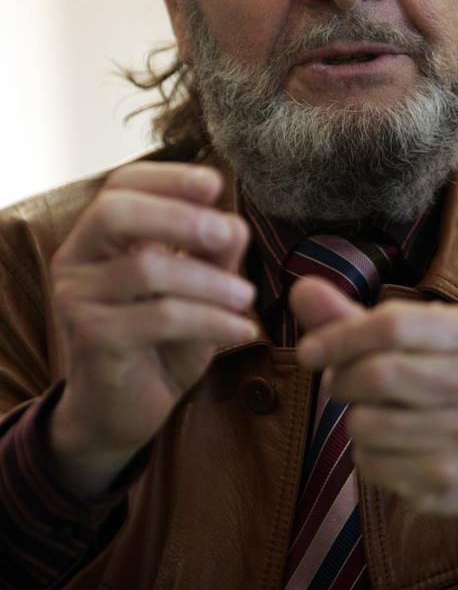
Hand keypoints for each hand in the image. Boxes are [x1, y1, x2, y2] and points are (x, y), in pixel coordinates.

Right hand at [49, 162, 256, 496]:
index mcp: (99, 237)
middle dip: (179, 215)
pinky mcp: (92, 338)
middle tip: (229, 233)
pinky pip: (159, 317)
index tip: (216, 185)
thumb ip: (211, 253)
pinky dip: (211, 320)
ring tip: (247, 297)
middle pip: (115, 212)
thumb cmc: (161, 340)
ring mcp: (78, 298)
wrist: (124, 410)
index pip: (123, 186)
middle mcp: (77, 259)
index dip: (169, 178)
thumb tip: (235, 224)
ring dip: (210, 280)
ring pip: (147, 268)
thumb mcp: (195, 288)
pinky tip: (243, 331)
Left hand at [291, 277, 457, 528]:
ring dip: (353, 418)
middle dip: (343, 379)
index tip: (306, 351)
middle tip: (340, 382)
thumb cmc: (440, 373)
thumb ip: (350, 315)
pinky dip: (364, 453)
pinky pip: (369, 463)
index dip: (339, 336)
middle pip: (379, 374)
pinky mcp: (445, 481)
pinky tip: (389, 444)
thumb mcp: (411, 336)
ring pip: (366, 423)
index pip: (393, 326)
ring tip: (374, 411)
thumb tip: (300, 289)